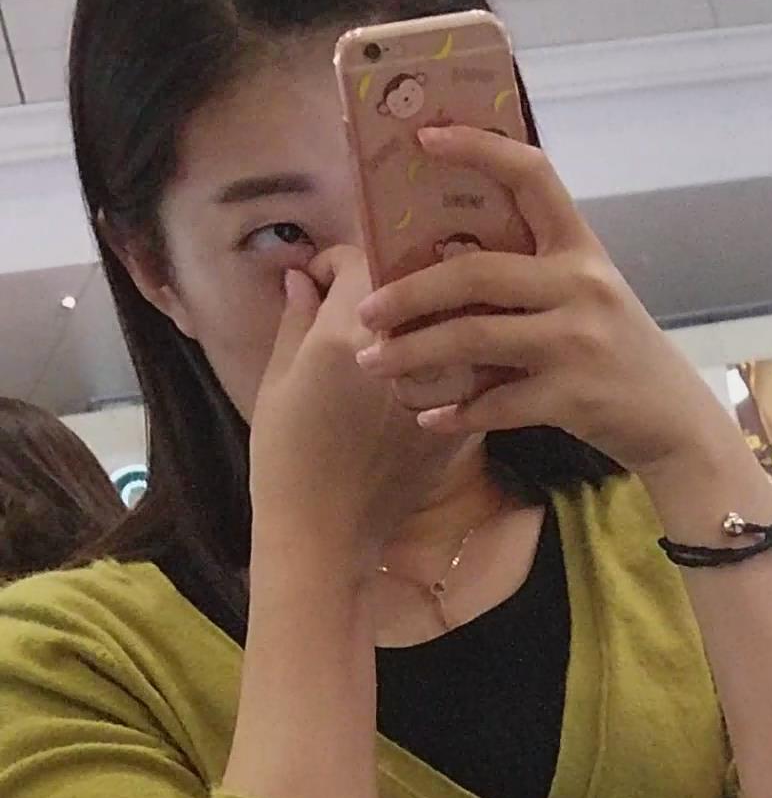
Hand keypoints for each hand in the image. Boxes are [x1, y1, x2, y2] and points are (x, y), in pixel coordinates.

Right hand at [247, 244, 440, 574]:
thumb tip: (302, 277)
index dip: (338, 262)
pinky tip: (432, 367)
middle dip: (393, 280)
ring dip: (434, 315)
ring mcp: (439, 390)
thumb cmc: (286, 461)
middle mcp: (403, 355)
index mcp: (347, 336)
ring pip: (452, 323)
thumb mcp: (276, 382)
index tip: (323, 280)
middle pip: (416, 284)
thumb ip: (296, 320)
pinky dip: (455, 359)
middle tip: (372, 298)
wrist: (326, 537)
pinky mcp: (460, 423)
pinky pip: (468, 370)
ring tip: (410, 324)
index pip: (360, 259)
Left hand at [355, 126, 722, 479]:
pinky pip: (495, 404)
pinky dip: (455, 412)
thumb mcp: (591, 293)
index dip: (478, 147)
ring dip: (414, 353)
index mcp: (581, 247)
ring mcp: (576, 343)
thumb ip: (534, 270)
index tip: (424, 138)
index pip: (531, 174)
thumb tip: (443, 254)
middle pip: (475, 271)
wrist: (674, 421)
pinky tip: (428, 417)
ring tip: (374, 362)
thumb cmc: (619, 351)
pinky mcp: (571, 398)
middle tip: (367, 309)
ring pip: (473, 338)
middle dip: (409, 291)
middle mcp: (580, 286)